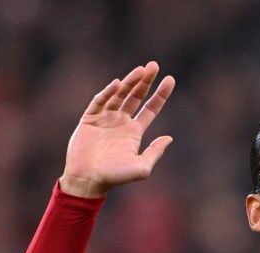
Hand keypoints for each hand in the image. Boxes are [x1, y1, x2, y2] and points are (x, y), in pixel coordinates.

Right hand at [59, 61, 174, 197]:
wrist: (88, 180)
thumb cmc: (116, 177)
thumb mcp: (142, 167)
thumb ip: (155, 152)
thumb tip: (169, 138)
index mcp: (134, 132)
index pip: (151, 108)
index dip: (161, 94)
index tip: (170, 79)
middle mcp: (120, 122)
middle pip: (136, 96)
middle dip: (145, 81)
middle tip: (154, 65)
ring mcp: (105, 119)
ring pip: (119, 95)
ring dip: (130, 82)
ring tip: (141, 70)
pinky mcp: (89, 119)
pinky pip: (100, 101)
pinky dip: (108, 92)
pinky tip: (118, 84)